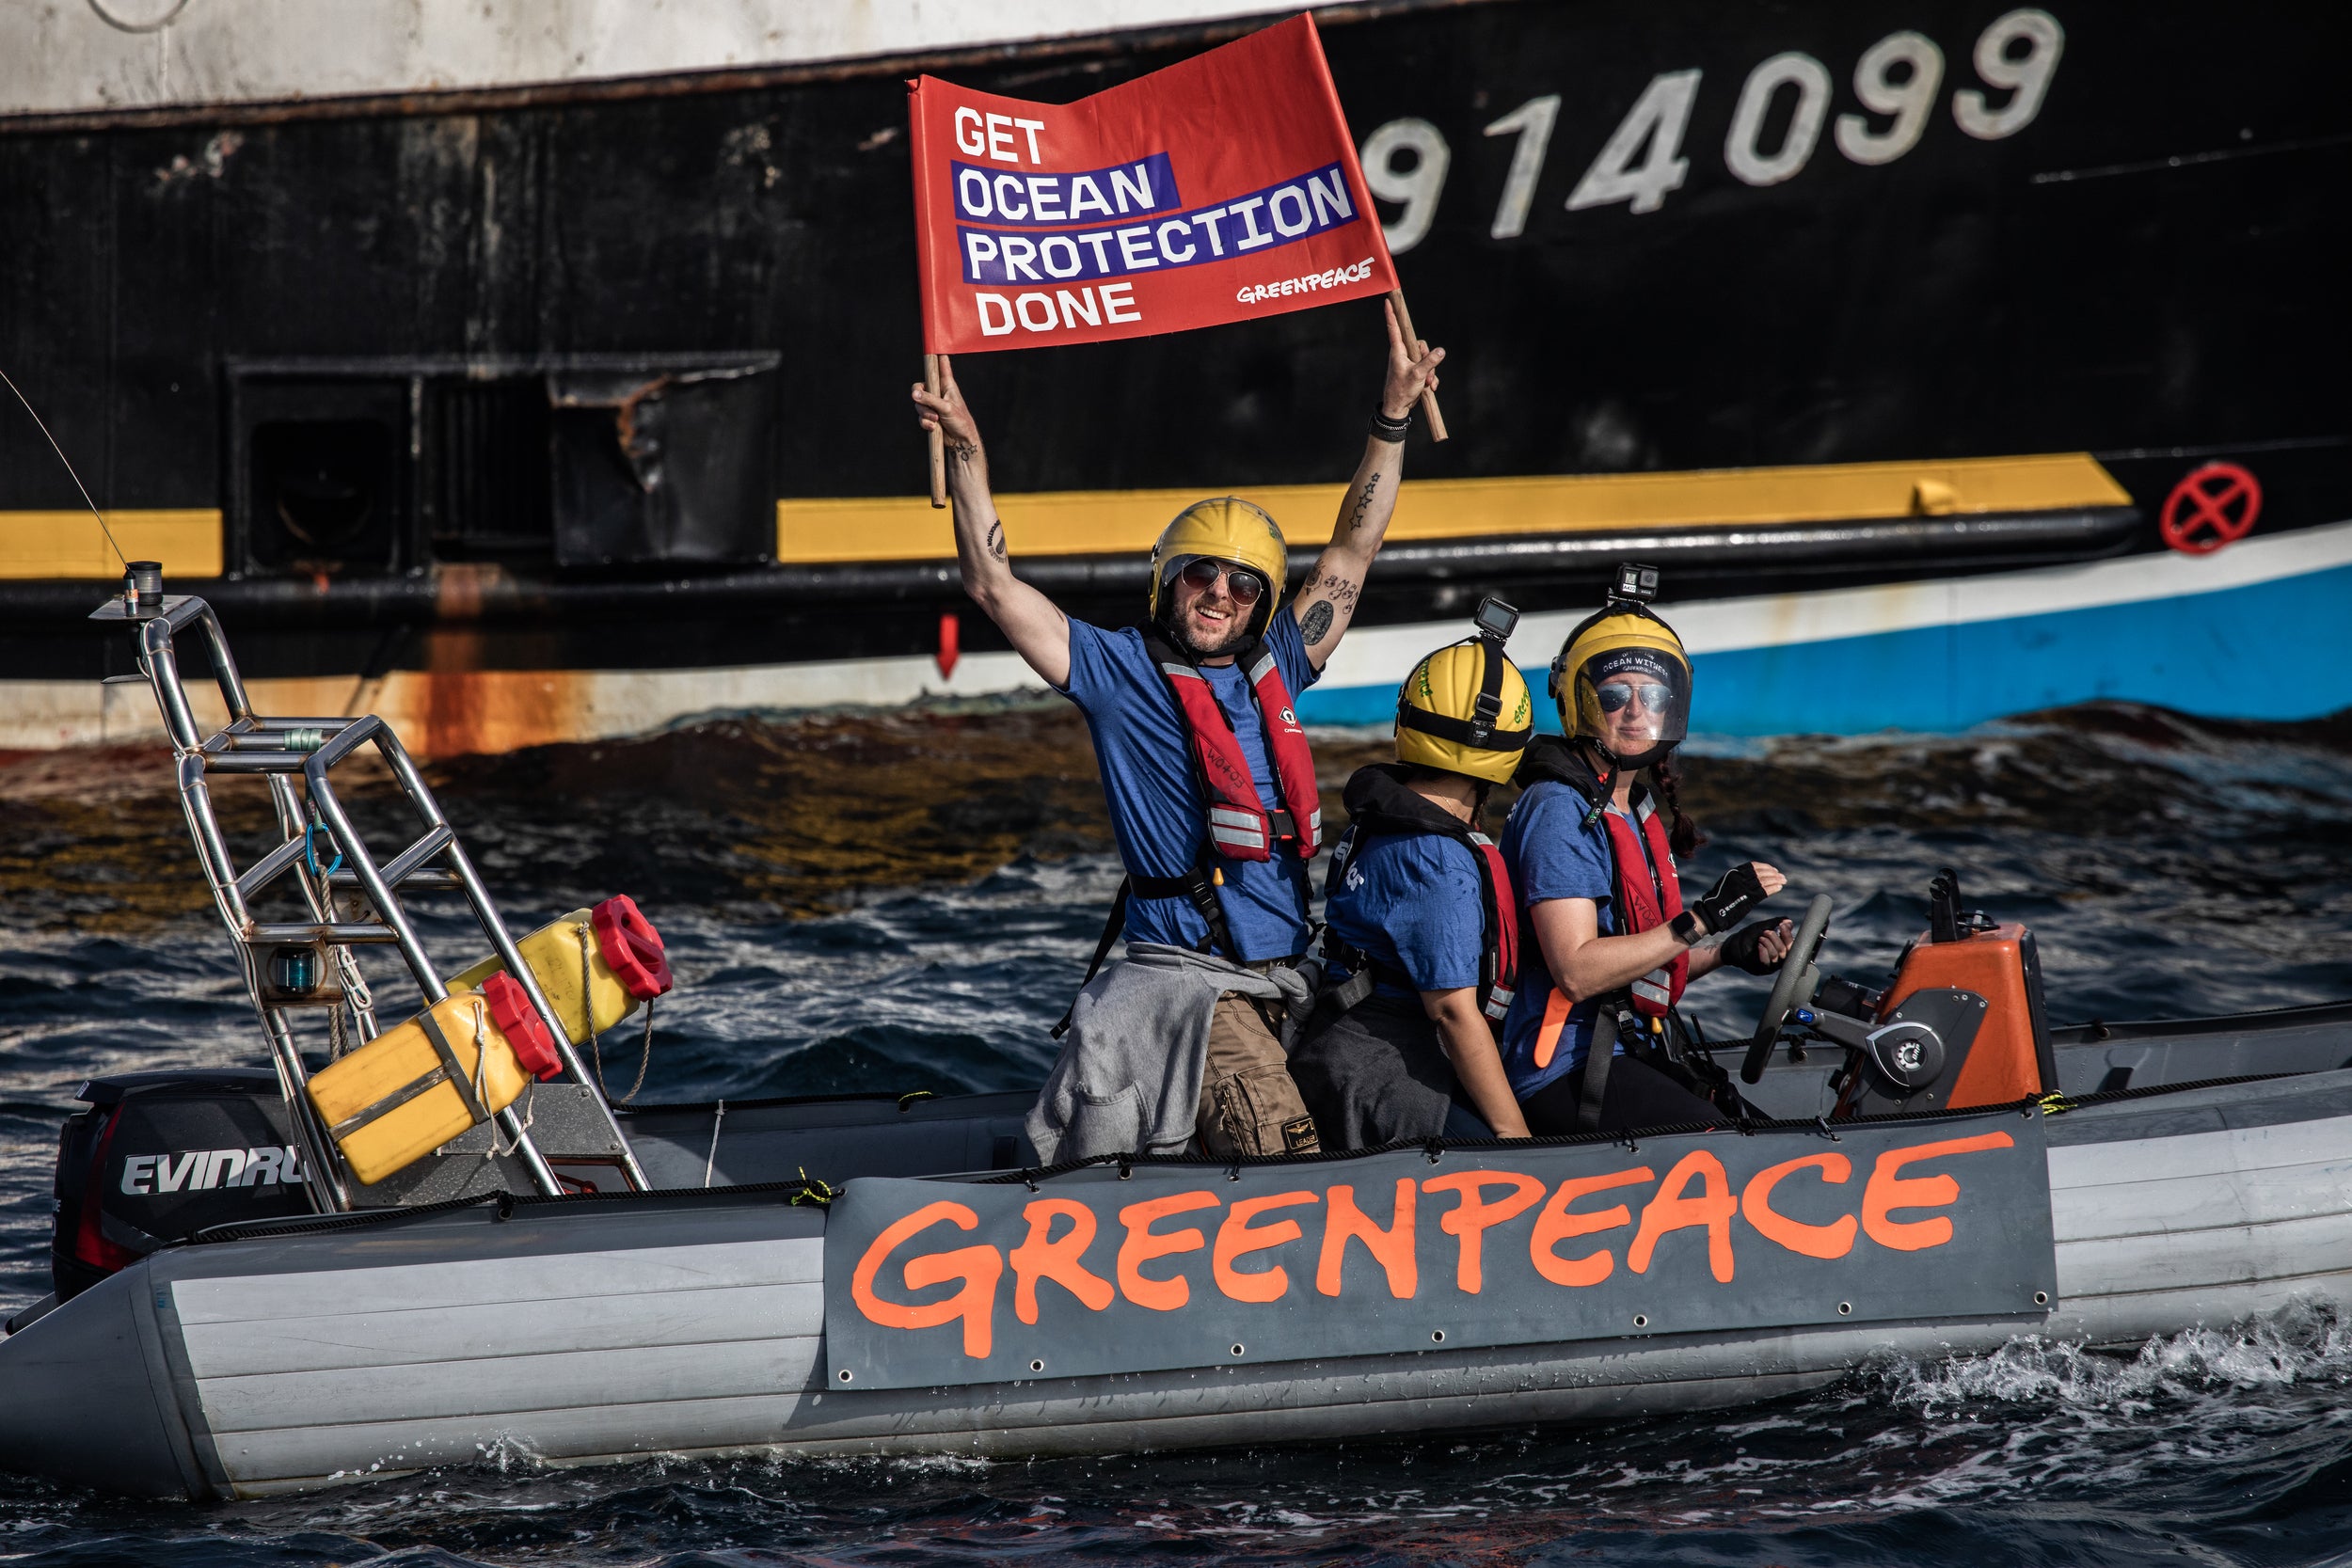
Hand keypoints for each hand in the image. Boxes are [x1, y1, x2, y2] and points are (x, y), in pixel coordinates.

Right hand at [912, 353, 981, 454]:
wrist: (961, 441)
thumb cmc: (960, 421)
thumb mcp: (946, 408)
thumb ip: (929, 400)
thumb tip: (914, 395)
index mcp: (947, 384)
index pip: (941, 366)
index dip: (936, 356)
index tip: (934, 346)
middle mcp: (938, 392)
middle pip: (919, 388)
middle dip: (921, 399)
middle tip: (925, 405)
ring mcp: (933, 405)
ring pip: (918, 404)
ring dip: (925, 414)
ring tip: (936, 421)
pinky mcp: (930, 416)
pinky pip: (920, 416)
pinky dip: (925, 423)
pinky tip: (934, 427)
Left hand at [1380, 299, 1444, 419]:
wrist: (1398, 407)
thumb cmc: (1402, 390)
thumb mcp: (1418, 375)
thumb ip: (1430, 361)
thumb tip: (1441, 350)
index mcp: (1398, 351)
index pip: (1394, 328)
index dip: (1391, 314)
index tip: (1387, 301)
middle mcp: (1402, 354)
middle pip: (1420, 345)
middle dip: (1429, 358)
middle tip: (1428, 373)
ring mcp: (1409, 362)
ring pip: (1426, 357)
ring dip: (1431, 370)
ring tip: (1428, 383)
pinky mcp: (1414, 371)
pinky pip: (1427, 368)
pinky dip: (1431, 377)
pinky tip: (1430, 386)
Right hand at [1688, 861, 1784, 935]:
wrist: (1712, 911)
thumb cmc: (1718, 899)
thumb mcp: (1726, 883)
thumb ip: (1738, 879)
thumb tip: (1752, 877)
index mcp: (1734, 872)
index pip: (1754, 866)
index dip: (1765, 867)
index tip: (1773, 869)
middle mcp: (1740, 878)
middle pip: (1761, 873)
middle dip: (1774, 873)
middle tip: (1781, 876)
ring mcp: (1744, 888)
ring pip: (1764, 881)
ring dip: (1776, 880)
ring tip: (1783, 881)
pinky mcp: (1748, 898)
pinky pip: (1764, 892)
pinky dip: (1773, 889)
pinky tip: (1779, 888)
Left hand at [1717, 918, 1795, 974]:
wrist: (1732, 946)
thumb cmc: (1748, 937)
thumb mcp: (1762, 927)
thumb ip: (1775, 924)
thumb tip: (1789, 922)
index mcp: (1781, 949)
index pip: (1791, 945)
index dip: (1788, 935)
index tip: (1782, 925)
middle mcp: (1778, 959)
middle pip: (1785, 951)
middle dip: (1776, 939)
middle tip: (1766, 932)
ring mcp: (1769, 966)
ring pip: (1776, 956)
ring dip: (1769, 944)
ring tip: (1760, 937)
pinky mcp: (1760, 970)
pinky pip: (1767, 963)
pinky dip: (1764, 952)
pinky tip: (1759, 945)